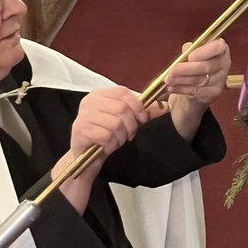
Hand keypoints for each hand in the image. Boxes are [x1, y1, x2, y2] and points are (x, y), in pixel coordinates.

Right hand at [52, 86, 148, 214]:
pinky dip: (111, 144)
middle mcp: (89, 101)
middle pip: (121, 108)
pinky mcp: (81, 130)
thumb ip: (144, 112)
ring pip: (115, 124)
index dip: (137, 105)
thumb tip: (166, 106)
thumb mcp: (126, 121)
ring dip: (121, 137)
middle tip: (128, 135)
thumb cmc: (106, 134)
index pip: (122, 92)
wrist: (86, 155)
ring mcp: (83, 115)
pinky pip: (106, 136)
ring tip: (116, 141)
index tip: (143, 119)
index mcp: (100, 94)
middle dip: (131, 125)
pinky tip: (107, 146)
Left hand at [164, 39, 230, 107]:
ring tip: (168, 79)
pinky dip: (181, 89)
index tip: (190, 56)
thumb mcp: (192, 54)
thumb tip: (187, 48)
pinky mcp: (213, 93)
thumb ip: (190, 49)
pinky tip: (172, 87)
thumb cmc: (195, 65)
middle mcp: (224, 64)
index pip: (218, 47)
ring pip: (199, 80)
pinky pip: (196, 91)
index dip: (204, 52)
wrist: (198, 87)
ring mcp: (220, 80)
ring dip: (181, 79)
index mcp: (221, 50)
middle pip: (207, 66)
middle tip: (172, 70)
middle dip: (187, 69)